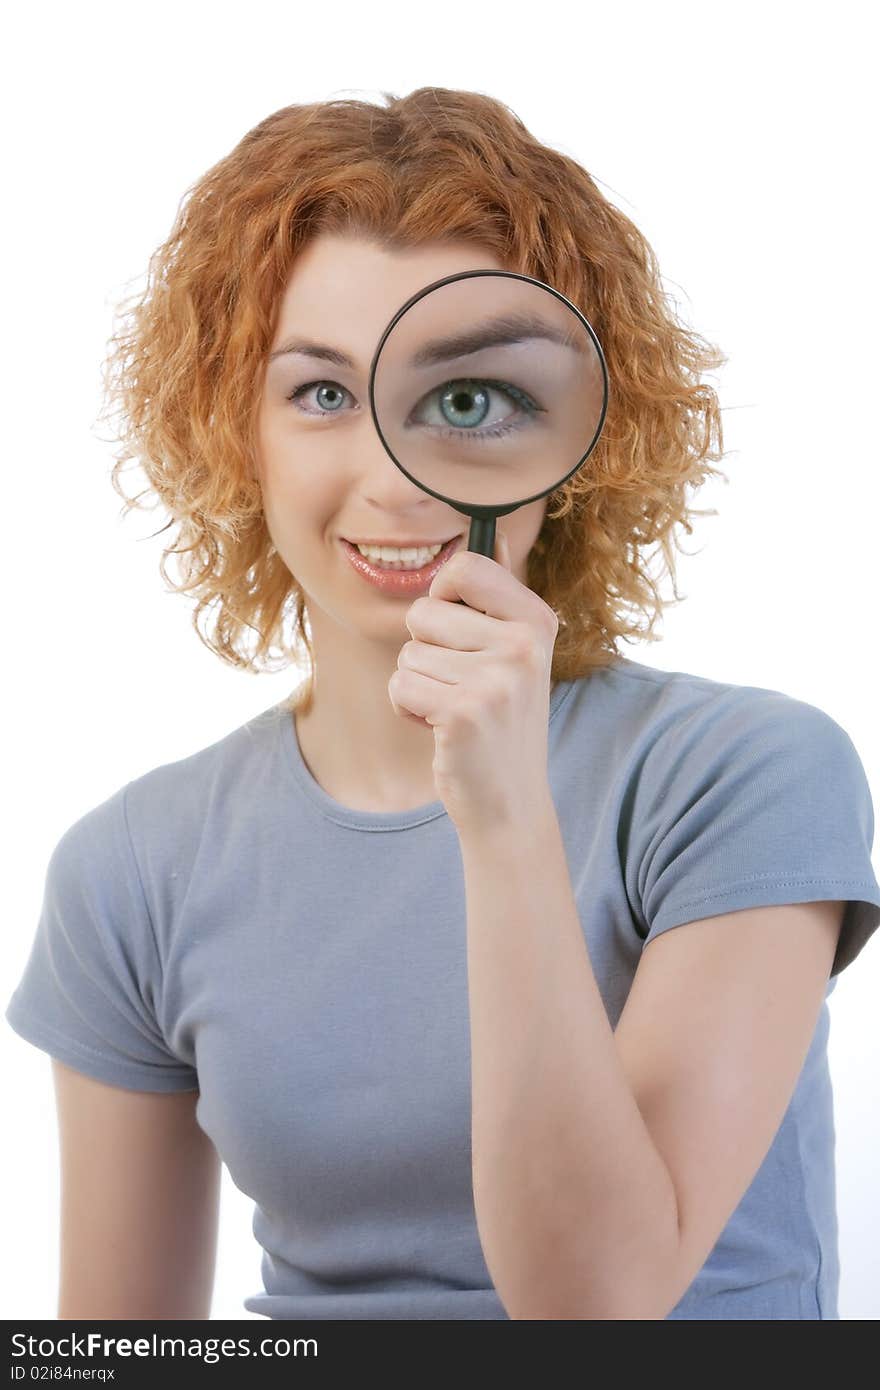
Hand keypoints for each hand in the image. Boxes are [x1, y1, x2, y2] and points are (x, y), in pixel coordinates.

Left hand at [388, 528, 558, 835]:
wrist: (510, 801)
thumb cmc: (501, 721)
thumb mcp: (517, 654)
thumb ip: (499, 597)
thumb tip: (491, 534)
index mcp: (536, 621)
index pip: (465, 567)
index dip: (441, 595)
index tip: (455, 628)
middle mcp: (523, 646)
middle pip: (422, 612)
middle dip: (423, 650)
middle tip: (460, 686)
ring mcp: (496, 680)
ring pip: (407, 653)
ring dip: (417, 685)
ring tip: (453, 710)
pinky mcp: (462, 713)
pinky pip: (399, 686)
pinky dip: (407, 709)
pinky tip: (440, 728)